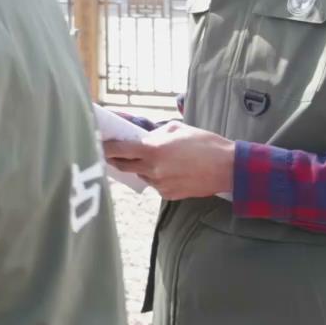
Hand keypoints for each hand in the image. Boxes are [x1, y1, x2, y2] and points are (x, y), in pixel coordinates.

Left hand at [102, 121, 235, 200]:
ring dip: (141, 167)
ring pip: (140, 175)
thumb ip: (155, 134)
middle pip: (122, 166)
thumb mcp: (177, 129)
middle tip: (113, 153)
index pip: (117, 150)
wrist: (228, 168)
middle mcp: (152, 169)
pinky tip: (171, 170)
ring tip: (156, 159)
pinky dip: (157, 177)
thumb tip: (143, 137)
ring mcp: (160, 184)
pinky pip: (155, 184)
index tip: (98, 143)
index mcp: (152, 150)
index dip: (105, 147)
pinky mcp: (169, 195)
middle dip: (116, 159)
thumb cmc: (205, 144)